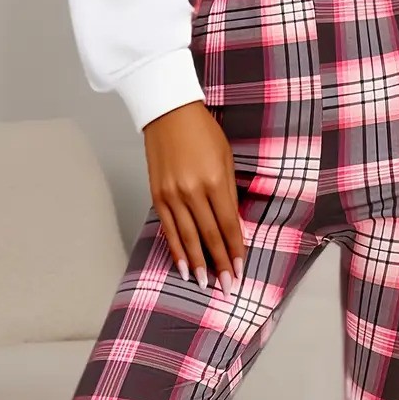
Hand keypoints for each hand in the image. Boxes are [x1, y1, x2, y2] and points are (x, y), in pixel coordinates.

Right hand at [144, 102, 244, 295]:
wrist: (167, 112)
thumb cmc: (203, 132)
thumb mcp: (225, 159)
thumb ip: (228, 194)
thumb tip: (233, 227)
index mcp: (213, 182)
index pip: (227, 226)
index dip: (235, 250)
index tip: (241, 269)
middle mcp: (191, 192)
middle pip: (209, 237)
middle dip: (220, 264)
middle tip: (227, 287)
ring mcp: (171, 195)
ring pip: (187, 238)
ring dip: (198, 264)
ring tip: (206, 284)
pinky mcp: (157, 195)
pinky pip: (169, 229)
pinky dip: (177, 250)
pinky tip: (184, 266)